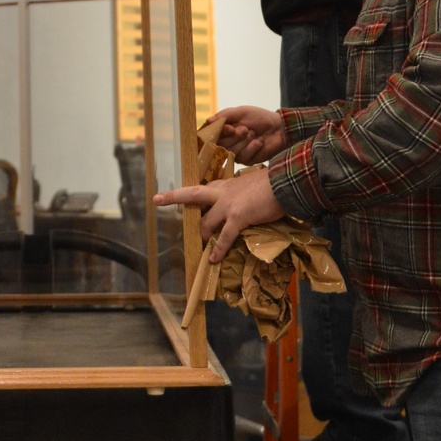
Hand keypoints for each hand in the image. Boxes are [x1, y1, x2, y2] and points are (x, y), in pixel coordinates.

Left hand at [154, 169, 286, 262]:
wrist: (284, 182)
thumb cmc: (272, 183)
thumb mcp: (250, 184)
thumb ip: (240, 193)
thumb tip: (243, 202)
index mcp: (224, 185)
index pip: (202, 189)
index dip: (188, 194)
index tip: (171, 193)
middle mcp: (221, 193)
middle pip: (191, 195)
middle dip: (173, 197)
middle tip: (157, 200)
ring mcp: (227, 206)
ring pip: (206, 223)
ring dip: (203, 236)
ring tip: (202, 248)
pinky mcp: (238, 218)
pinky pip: (224, 237)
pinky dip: (218, 250)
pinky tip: (213, 259)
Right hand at [207, 106, 286, 164]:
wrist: (279, 127)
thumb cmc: (260, 118)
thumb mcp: (241, 112)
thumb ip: (224, 115)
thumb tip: (208, 121)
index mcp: (225, 130)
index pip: (212, 135)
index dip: (220, 133)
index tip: (230, 128)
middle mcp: (228, 142)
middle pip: (220, 145)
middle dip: (235, 136)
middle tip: (245, 129)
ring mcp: (237, 153)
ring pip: (232, 151)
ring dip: (245, 141)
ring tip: (254, 134)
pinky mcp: (247, 160)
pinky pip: (244, 157)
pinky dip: (253, 147)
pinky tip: (259, 142)